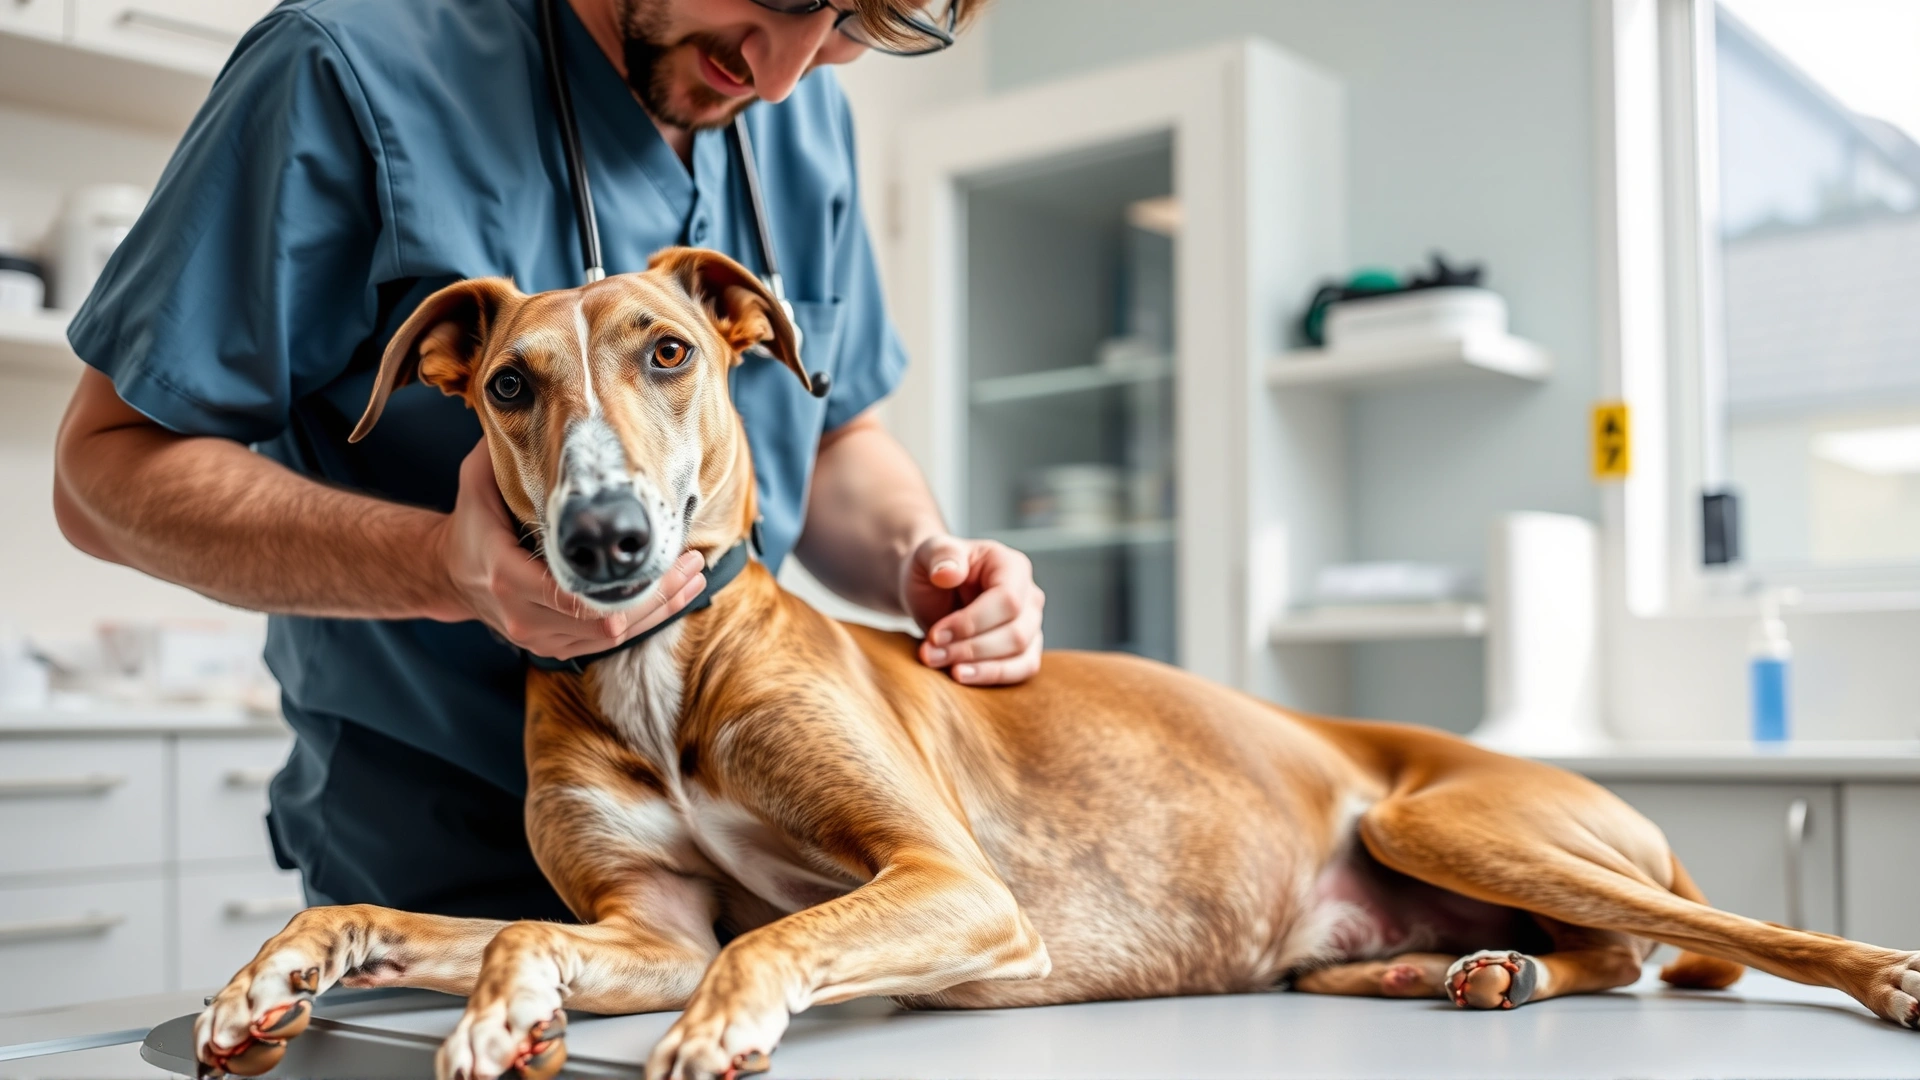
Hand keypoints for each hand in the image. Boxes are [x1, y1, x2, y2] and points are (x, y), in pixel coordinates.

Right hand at [430, 441, 705, 658]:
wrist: (450, 572)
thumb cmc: (472, 522)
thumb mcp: (477, 483)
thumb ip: (501, 453)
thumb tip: (527, 406)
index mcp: (507, 577)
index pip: (577, 595)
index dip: (629, 586)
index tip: (668, 556)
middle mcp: (523, 615)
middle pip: (606, 621)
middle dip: (657, 596)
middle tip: (695, 565)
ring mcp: (538, 637)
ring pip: (611, 636)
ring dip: (658, 611)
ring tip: (693, 578)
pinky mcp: (551, 646)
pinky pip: (604, 642)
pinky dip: (641, 621)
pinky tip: (670, 598)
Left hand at [903, 535, 1043, 684]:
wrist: (930, 590)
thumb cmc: (932, 569)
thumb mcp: (928, 552)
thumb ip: (940, 555)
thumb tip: (949, 573)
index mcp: (1012, 566)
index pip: (1007, 600)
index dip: (972, 622)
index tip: (936, 635)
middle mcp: (1029, 596)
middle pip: (1016, 633)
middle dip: (970, 649)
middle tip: (929, 654)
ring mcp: (1031, 624)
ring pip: (1021, 656)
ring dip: (979, 667)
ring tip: (940, 664)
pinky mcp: (1024, 649)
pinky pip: (1022, 670)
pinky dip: (992, 677)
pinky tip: (961, 675)